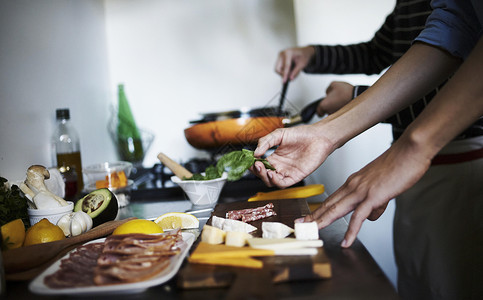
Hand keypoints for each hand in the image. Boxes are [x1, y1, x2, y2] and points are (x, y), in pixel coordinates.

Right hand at [251, 124, 332, 187]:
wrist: (318, 136)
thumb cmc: (302, 134)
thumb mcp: (279, 134)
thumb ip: (265, 142)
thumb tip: (255, 153)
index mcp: (274, 157)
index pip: (259, 165)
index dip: (252, 164)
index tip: (248, 160)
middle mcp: (279, 166)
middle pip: (263, 175)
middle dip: (257, 171)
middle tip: (255, 164)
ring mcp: (287, 172)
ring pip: (271, 181)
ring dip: (264, 177)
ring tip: (262, 168)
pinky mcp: (295, 177)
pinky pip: (282, 183)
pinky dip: (275, 181)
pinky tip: (271, 173)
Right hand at [275, 46, 314, 82]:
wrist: (304, 52)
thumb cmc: (304, 56)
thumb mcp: (302, 65)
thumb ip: (296, 72)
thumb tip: (290, 79)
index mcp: (288, 53)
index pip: (285, 66)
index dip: (285, 75)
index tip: (284, 82)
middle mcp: (281, 54)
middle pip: (278, 68)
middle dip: (283, 74)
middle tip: (290, 77)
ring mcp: (279, 56)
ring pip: (278, 69)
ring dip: (284, 73)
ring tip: (293, 70)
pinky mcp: (279, 59)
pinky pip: (279, 68)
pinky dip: (284, 71)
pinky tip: (290, 68)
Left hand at [301, 137, 431, 247]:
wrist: (410, 150)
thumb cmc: (400, 164)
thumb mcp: (383, 186)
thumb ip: (376, 202)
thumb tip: (371, 216)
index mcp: (354, 181)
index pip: (332, 198)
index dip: (319, 209)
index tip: (308, 216)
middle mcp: (353, 185)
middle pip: (329, 204)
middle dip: (313, 216)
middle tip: (300, 224)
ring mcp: (361, 190)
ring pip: (337, 209)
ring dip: (323, 222)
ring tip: (312, 232)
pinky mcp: (373, 196)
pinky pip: (358, 217)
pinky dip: (351, 231)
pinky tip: (346, 241)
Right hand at [317, 81, 353, 115]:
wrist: (357, 100)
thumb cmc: (343, 98)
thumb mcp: (324, 105)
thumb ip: (319, 109)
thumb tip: (320, 112)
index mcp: (334, 84)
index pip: (326, 93)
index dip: (324, 102)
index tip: (325, 107)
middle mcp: (342, 86)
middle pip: (333, 99)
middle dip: (332, 107)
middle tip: (332, 111)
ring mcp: (350, 92)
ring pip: (341, 103)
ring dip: (339, 109)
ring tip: (339, 112)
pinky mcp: (356, 97)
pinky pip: (348, 105)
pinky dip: (346, 109)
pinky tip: (345, 112)